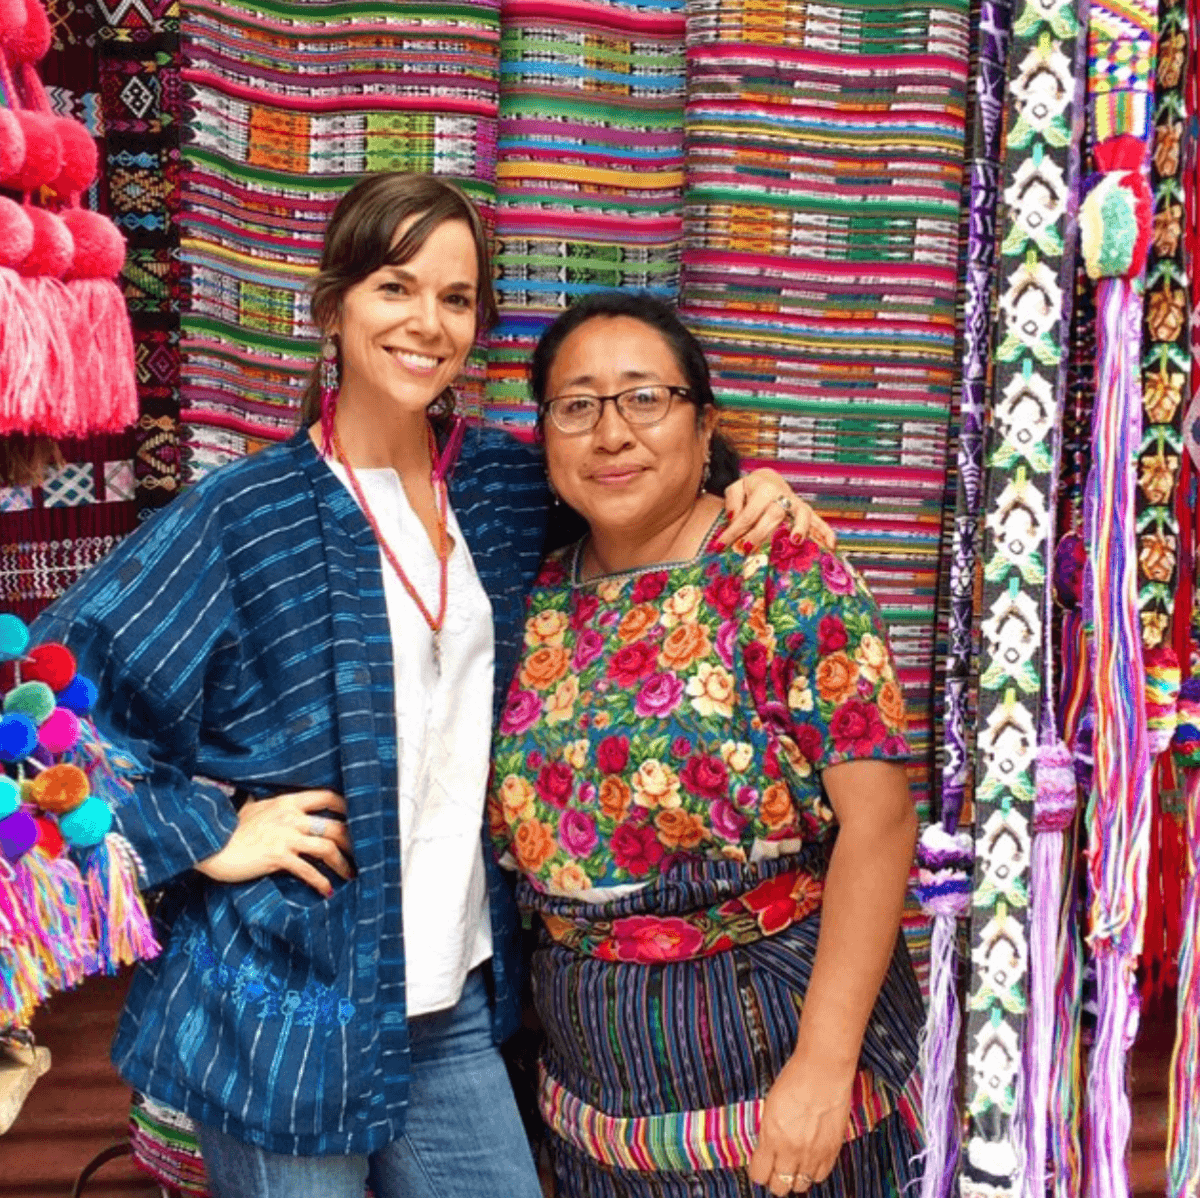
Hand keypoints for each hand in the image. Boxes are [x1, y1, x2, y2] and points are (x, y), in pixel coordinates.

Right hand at [196, 789, 352, 896]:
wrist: (208, 844)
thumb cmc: (228, 828)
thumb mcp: (252, 808)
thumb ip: (269, 806)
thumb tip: (264, 800)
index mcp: (288, 802)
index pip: (328, 797)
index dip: (347, 808)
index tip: (359, 820)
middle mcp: (291, 817)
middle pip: (335, 826)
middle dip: (354, 842)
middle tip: (362, 855)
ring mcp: (285, 836)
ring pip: (327, 848)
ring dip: (342, 863)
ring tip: (350, 875)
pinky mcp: (277, 856)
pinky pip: (307, 870)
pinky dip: (320, 881)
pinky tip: (327, 890)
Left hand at [719, 471, 834, 551]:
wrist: (769, 479)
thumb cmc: (749, 489)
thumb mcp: (736, 488)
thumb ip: (732, 501)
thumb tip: (734, 518)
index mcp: (763, 489)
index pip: (746, 515)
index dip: (732, 531)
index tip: (719, 546)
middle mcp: (782, 495)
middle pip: (773, 515)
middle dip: (760, 534)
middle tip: (747, 549)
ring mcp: (796, 504)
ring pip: (801, 514)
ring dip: (800, 527)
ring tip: (796, 542)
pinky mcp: (806, 511)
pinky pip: (819, 521)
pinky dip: (826, 532)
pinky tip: (831, 546)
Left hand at [748, 1057, 851, 1193]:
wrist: (823, 1071)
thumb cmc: (794, 1080)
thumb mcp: (770, 1107)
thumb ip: (768, 1133)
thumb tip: (766, 1151)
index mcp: (772, 1137)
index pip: (759, 1174)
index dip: (758, 1173)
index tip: (760, 1168)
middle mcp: (791, 1150)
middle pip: (780, 1186)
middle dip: (775, 1181)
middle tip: (776, 1170)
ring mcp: (813, 1153)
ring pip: (800, 1186)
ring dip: (795, 1178)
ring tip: (793, 1167)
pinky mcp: (832, 1150)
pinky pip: (820, 1176)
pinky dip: (813, 1173)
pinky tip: (810, 1162)